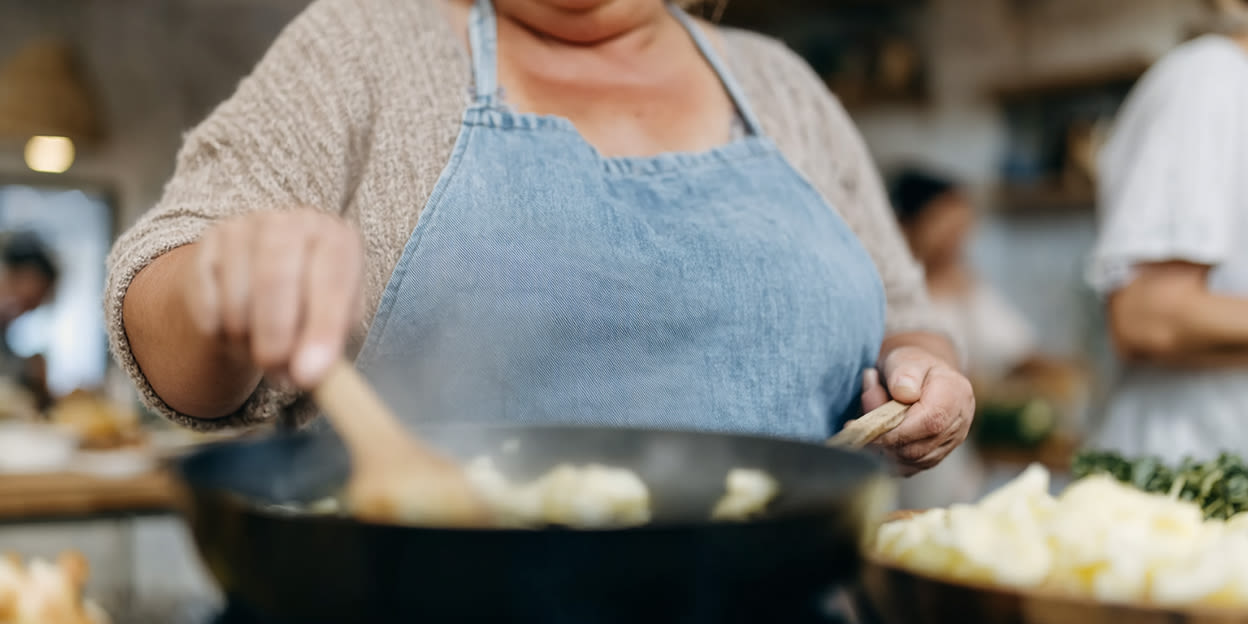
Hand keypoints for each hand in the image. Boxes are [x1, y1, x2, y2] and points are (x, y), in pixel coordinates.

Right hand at [185, 209, 363, 387]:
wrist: (258, 284)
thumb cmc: (308, 307)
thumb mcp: (332, 326)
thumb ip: (326, 348)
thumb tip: (307, 374)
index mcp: (336, 239)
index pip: (333, 279)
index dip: (322, 328)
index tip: (310, 373)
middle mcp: (292, 223)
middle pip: (276, 277)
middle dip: (274, 333)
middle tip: (274, 368)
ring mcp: (247, 227)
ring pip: (236, 293)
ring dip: (244, 337)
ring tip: (257, 349)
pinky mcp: (209, 242)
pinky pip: (206, 298)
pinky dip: (217, 329)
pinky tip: (232, 330)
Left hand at [859, 345, 974, 475]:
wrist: (918, 377)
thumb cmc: (909, 366)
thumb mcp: (904, 359)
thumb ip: (903, 373)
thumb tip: (904, 393)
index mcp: (955, 393)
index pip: (930, 422)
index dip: (895, 430)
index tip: (864, 427)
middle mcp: (959, 422)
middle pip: (918, 447)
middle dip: (882, 439)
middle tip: (858, 421)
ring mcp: (950, 443)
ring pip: (911, 461)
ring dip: (881, 448)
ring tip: (869, 421)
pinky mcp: (935, 456)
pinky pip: (908, 467)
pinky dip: (886, 457)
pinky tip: (876, 437)